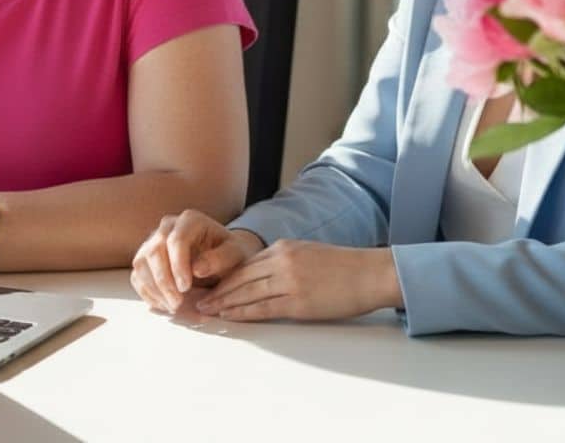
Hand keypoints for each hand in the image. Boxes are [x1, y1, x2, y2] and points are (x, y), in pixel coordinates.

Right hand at [130, 209, 264, 312]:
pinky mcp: (146, 258)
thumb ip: (220, 259)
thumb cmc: (229, 254)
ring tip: (173, 309)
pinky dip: (148, 294)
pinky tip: (165, 306)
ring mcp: (153, 241)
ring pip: (141, 264)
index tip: (186, 288)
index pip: (176, 240)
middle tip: (177, 305)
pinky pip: (138, 276)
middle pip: (154, 252)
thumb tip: (197, 269)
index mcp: (190, 220)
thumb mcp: (235, 255)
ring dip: (154, 290)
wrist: (222, 258)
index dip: (178, 266)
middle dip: (164, 282)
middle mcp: (168, 226)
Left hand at [193, 241, 402, 321]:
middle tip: (196, 299)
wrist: (369, 273)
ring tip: (206, 310)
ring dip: (224, 303)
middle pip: (240, 277)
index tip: (208, 285)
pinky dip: (243, 313)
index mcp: (283, 248)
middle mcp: (282, 261)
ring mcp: (289, 281)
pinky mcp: (298, 302)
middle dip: (217, 290)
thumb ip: (284, 262)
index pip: (245, 264)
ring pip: (247, 292)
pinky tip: (230, 316)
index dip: (224, 276)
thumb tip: (263, 275)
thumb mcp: (307, 254)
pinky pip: (263, 308)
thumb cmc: (343, 266)